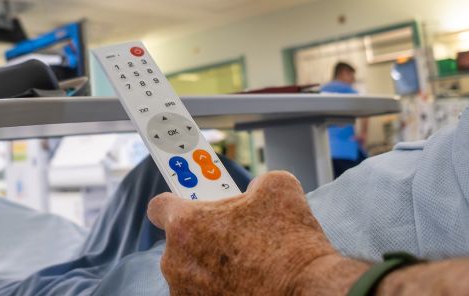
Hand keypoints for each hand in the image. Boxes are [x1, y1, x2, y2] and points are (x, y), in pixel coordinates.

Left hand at [148, 171, 367, 294]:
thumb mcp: (277, 189)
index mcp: (186, 225)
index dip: (175, 202)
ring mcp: (185, 291)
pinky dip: (217, 287)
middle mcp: (176, 261)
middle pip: (179, 240)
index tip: (188, 203)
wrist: (309, 292)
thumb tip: (253, 189)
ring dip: (209, 264)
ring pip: (190, 269)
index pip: (159, 207)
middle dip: (203, 235)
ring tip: (246, 262)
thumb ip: (253, 183)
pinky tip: (246, 282)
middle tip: (233, 233)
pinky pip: (201, 292)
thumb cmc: (291, 245)